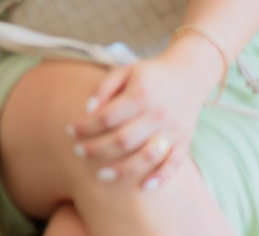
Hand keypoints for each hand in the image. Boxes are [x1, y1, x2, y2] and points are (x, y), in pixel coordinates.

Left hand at [72, 45, 220, 190]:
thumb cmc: (149, 74)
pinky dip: (161, 177)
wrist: (189, 75)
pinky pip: (174, 164)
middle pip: (123, 140)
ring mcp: (173, 131)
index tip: (69, 131)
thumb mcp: (124, 71)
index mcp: (140, 95)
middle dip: (97, 149)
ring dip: (122, 170)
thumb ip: (104, 88)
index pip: (107, 117)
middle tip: (77, 152)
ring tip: (100, 175)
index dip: (85, 127)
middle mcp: (158, 114)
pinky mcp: (185, 142)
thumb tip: (87, 111)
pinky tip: (143, 187)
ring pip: (146, 157)